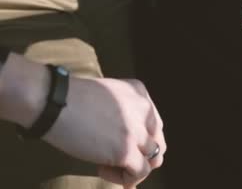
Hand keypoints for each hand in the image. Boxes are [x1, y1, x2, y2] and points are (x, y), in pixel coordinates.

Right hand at [0, 54, 165, 188]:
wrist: (53, 102)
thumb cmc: (68, 99)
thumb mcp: (107, 96)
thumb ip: (122, 113)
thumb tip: (123, 142)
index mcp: (140, 94)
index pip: (154, 125)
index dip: (141, 141)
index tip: (120, 149)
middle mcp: (145, 110)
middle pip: (158, 142)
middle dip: (141, 156)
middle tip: (118, 163)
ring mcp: (137, 130)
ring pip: (154, 159)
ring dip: (133, 168)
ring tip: (107, 166)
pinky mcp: (126, 149)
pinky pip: (140, 172)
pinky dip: (126, 178)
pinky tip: (102, 170)